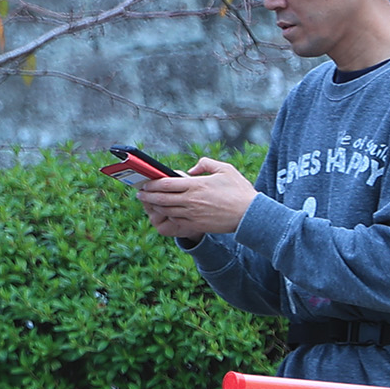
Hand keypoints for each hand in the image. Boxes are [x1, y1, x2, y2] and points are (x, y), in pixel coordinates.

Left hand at [137, 157, 257, 240]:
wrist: (250, 214)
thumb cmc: (239, 190)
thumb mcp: (225, 169)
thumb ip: (205, 164)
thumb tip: (190, 169)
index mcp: (196, 185)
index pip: (166, 184)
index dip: (152, 184)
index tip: (145, 183)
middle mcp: (191, 200)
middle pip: (161, 199)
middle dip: (147, 196)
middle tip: (140, 194)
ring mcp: (192, 214)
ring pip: (166, 211)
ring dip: (154, 207)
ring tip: (148, 203)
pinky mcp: (197, 225)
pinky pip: (176, 221)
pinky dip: (167, 217)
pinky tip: (164, 213)